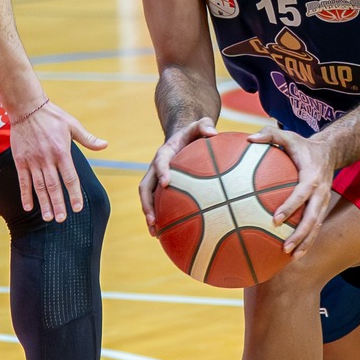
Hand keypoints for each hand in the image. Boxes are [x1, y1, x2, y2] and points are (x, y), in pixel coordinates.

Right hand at [11, 98, 107, 221]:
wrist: (27, 107)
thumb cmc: (52, 116)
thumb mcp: (73, 125)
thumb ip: (88, 139)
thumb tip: (105, 145)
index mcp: (62, 152)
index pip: (70, 178)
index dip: (74, 194)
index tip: (78, 208)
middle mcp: (47, 159)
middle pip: (54, 186)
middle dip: (58, 204)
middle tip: (62, 219)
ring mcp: (32, 161)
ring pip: (39, 187)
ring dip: (44, 203)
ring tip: (48, 217)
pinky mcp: (20, 160)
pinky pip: (23, 181)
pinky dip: (25, 195)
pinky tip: (29, 207)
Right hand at [140, 114, 216, 229]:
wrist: (182, 138)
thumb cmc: (193, 133)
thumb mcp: (199, 125)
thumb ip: (205, 125)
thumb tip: (214, 133)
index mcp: (164, 153)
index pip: (160, 162)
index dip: (162, 172)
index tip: (166, 183)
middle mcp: (156, 168)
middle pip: (145, 187)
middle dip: (147, 203)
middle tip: (152, 219)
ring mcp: (156, 179)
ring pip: (148, 199)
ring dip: (149, 215)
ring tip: (155, 233)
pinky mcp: (161, 189)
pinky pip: (157, 204)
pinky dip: (160, 218)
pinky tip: (167, 234)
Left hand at [252, 124, 334, 259]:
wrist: (330, 151)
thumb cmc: (302, 145)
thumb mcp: (288, 136)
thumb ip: (270, 134)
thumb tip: (249, 138)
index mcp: (312, 176)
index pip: (302, 194)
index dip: (291, 206)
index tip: (276, 219)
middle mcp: (320, 192)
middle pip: (313, 217)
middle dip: (301, 234)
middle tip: (285, 247)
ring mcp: (323, 201)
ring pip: (317, 226)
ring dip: (306, 242)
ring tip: (291, 256)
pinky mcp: (322, 207)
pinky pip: (316, 226)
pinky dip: (307, 240)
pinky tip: (294, 253)